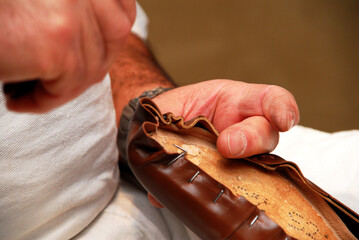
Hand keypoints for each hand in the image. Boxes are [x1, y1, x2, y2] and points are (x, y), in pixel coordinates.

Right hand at [0, 0, 135, 111]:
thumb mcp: (39, 6)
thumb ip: (71, 11)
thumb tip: (110, 37)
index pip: (121, 7)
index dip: (112, 31)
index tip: (97, 47)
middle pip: (115, 36)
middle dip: (94, 63)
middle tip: (62, 77)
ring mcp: (70, 12)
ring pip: (92, 65)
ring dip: (65, 85)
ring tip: (34, 89)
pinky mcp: (57, 44)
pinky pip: (68, 86)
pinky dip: (45, 100)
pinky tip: (18, 99)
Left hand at [150, 79, 299, 206]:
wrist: (164, 133)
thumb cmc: (172, 114)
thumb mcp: (167, 108)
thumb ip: (162, 123)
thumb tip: (156, 156)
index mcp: (234, 101)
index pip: (269, 99)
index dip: (282, 108)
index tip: (284, 122)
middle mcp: (245, 129)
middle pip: (267, 135)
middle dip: (251, 140)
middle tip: (227, 148)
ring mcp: (243, 157)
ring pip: (260, 167)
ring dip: (243, 173)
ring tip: (214, 177)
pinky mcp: (235, 180)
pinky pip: (242, 191)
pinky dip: (229, 197)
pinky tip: (208, 199)